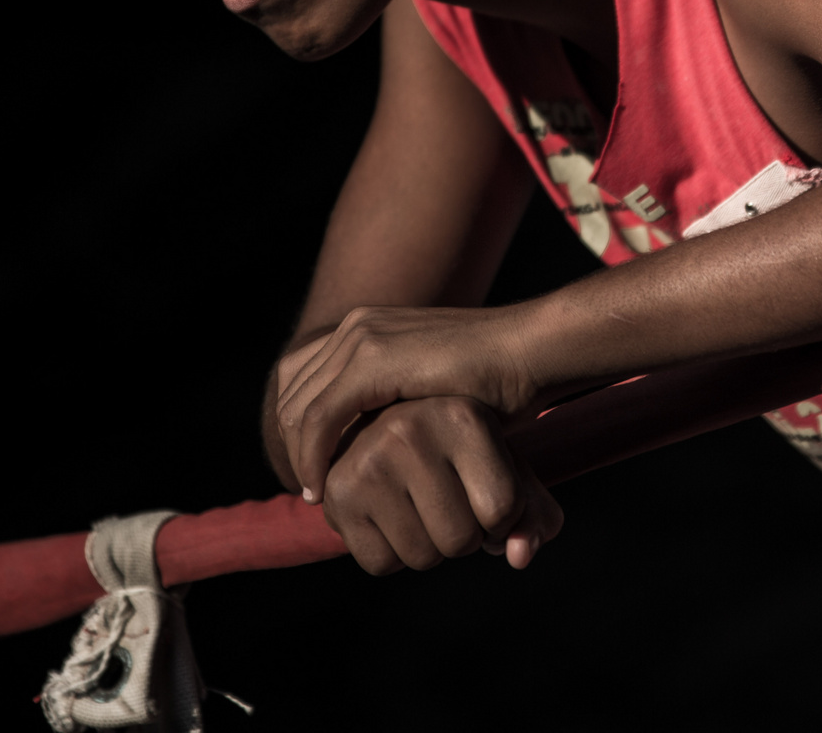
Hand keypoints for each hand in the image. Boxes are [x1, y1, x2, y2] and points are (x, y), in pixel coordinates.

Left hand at [276, 306, 538, 503]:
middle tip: (312, 489)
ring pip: (296, 408)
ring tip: (318, 495)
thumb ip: (397, 409)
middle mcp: (357, 326)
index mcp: (367, 327)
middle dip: (292, 445)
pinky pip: (318, 418)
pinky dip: (311, 458)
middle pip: (290, 392)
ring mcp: (363, 339)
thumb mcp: (431, 394)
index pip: (300, 377)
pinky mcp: (374, 362)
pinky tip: (323, 488)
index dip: (296, 427)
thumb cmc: (498, 381)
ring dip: (299, 456)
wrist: (531, 350)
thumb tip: (380, 447)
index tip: (316, 469)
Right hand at [322, 396, 563, 573]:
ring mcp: (366, 461)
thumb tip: (519, 558)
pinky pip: (381, 565)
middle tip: (447, 501)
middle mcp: (408, 429)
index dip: (502, 520)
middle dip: (463, 537)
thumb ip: (531, 512)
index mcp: (461, 414)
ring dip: (428, 548)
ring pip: (423, 557)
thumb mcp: (501, 464)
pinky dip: (391, 555)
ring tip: (417, 505)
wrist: (378, 431)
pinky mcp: (337, 494)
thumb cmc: (455, 451)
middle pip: (461, 540)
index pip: (503, 509)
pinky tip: (388, 516)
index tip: (485, 494)